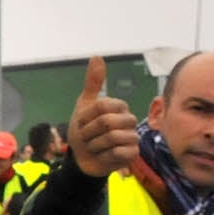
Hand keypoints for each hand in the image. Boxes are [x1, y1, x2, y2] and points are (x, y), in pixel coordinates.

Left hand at [66, 57, 138, 178]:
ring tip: (94, 147)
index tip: (82, 123)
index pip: (102, 106)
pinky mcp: (132, 154)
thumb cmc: (84, 131)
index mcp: (119, 107)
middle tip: (87, 137)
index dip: (86, 117)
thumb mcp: (84, 106)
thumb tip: (97, 56)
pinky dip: (103, 155)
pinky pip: (117, 152)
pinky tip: (102, 156)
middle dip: (88, 132)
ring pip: (112, 137)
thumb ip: (93, 83)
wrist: (81, 158)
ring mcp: (132, 138)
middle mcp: (128, 121)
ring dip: (94, 145)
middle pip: (106, 121)